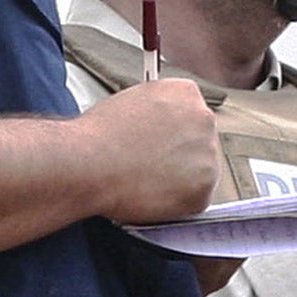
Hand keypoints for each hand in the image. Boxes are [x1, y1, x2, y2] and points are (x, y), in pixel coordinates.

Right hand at [79, 77, 220, 223]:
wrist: (88, 163)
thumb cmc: (98, 136)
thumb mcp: (132, 102)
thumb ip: (157, 112)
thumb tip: (161, 127)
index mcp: (186, 93)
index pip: (191, 114)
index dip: (172, 134)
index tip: (160, 144)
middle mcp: (204, 119)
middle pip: (200, 142)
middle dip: (180, 156)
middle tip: (151, 166)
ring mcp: (208, 154)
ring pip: (200, 172)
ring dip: (180, 180)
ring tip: (145, 181)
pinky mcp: (204, 189)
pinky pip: (195, 200)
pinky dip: (177, 204)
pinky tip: (152, 195)